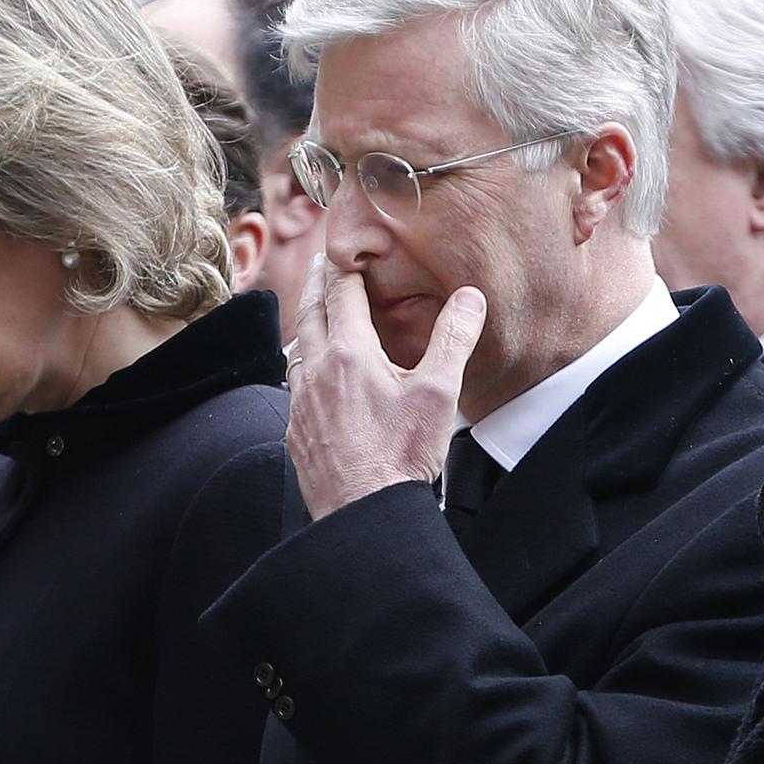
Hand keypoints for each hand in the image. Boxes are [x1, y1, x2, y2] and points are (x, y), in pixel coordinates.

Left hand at [286, 254, 486, 519]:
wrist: (365, 513)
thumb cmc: (401, 455)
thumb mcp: (439, 393)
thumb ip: (453, 339)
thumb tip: (469, 297)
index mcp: (349, 354)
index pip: (342, 296)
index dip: (343, 269)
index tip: (342, 251)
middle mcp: (316, 372)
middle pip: (309, 315)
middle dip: (317, 286)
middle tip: (321, 267)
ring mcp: (301, 404)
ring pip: (297, 350)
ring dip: (306, 326)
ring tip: (315, 314)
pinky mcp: (297, 431)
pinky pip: (294, 386)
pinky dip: (302, 366)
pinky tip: (312, 376)